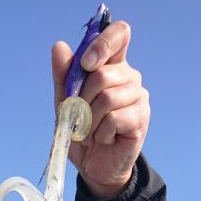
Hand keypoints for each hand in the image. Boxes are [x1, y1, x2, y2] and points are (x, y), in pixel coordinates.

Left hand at [52, 21, 149, 197]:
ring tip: (90, 133)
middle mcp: (129, 76)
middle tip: (79, 119)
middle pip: (103, 75)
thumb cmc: (82, 132)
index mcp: (112, 64)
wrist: (94, 167)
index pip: (118, 34)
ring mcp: (138, 96)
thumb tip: (59, 46)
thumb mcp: (65, 104)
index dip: (102, 44)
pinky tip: (104, 139)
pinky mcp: (141, 117)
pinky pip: (114, 118)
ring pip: (107, 98)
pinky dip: (100, 133)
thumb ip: (63, 76)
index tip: (85, 64)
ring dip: (89, 121)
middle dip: (82, 101)